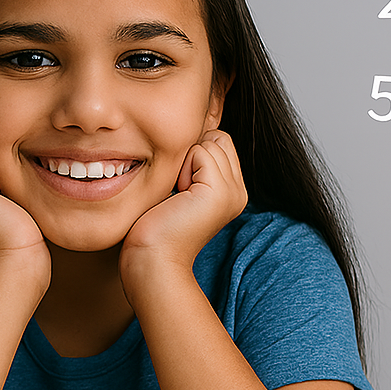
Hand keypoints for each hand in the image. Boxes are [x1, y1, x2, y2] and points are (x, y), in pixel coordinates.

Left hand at [120, 130, 246, 291]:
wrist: (152, 260)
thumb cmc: (155, 227)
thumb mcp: (179, 188)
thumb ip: (193, 164)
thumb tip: (194, 130)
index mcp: (231, 191)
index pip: (219, 142)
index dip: (192, 155)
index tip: (179, 188)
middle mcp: (238, 192)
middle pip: (218, 137)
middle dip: (191, 154)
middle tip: (178, 191)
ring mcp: (233, 192)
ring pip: (210, 141)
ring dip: (185, 161)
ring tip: (178, 195)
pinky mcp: (220, 192)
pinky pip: (201, 151)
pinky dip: (183, 168)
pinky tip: (178, 195)